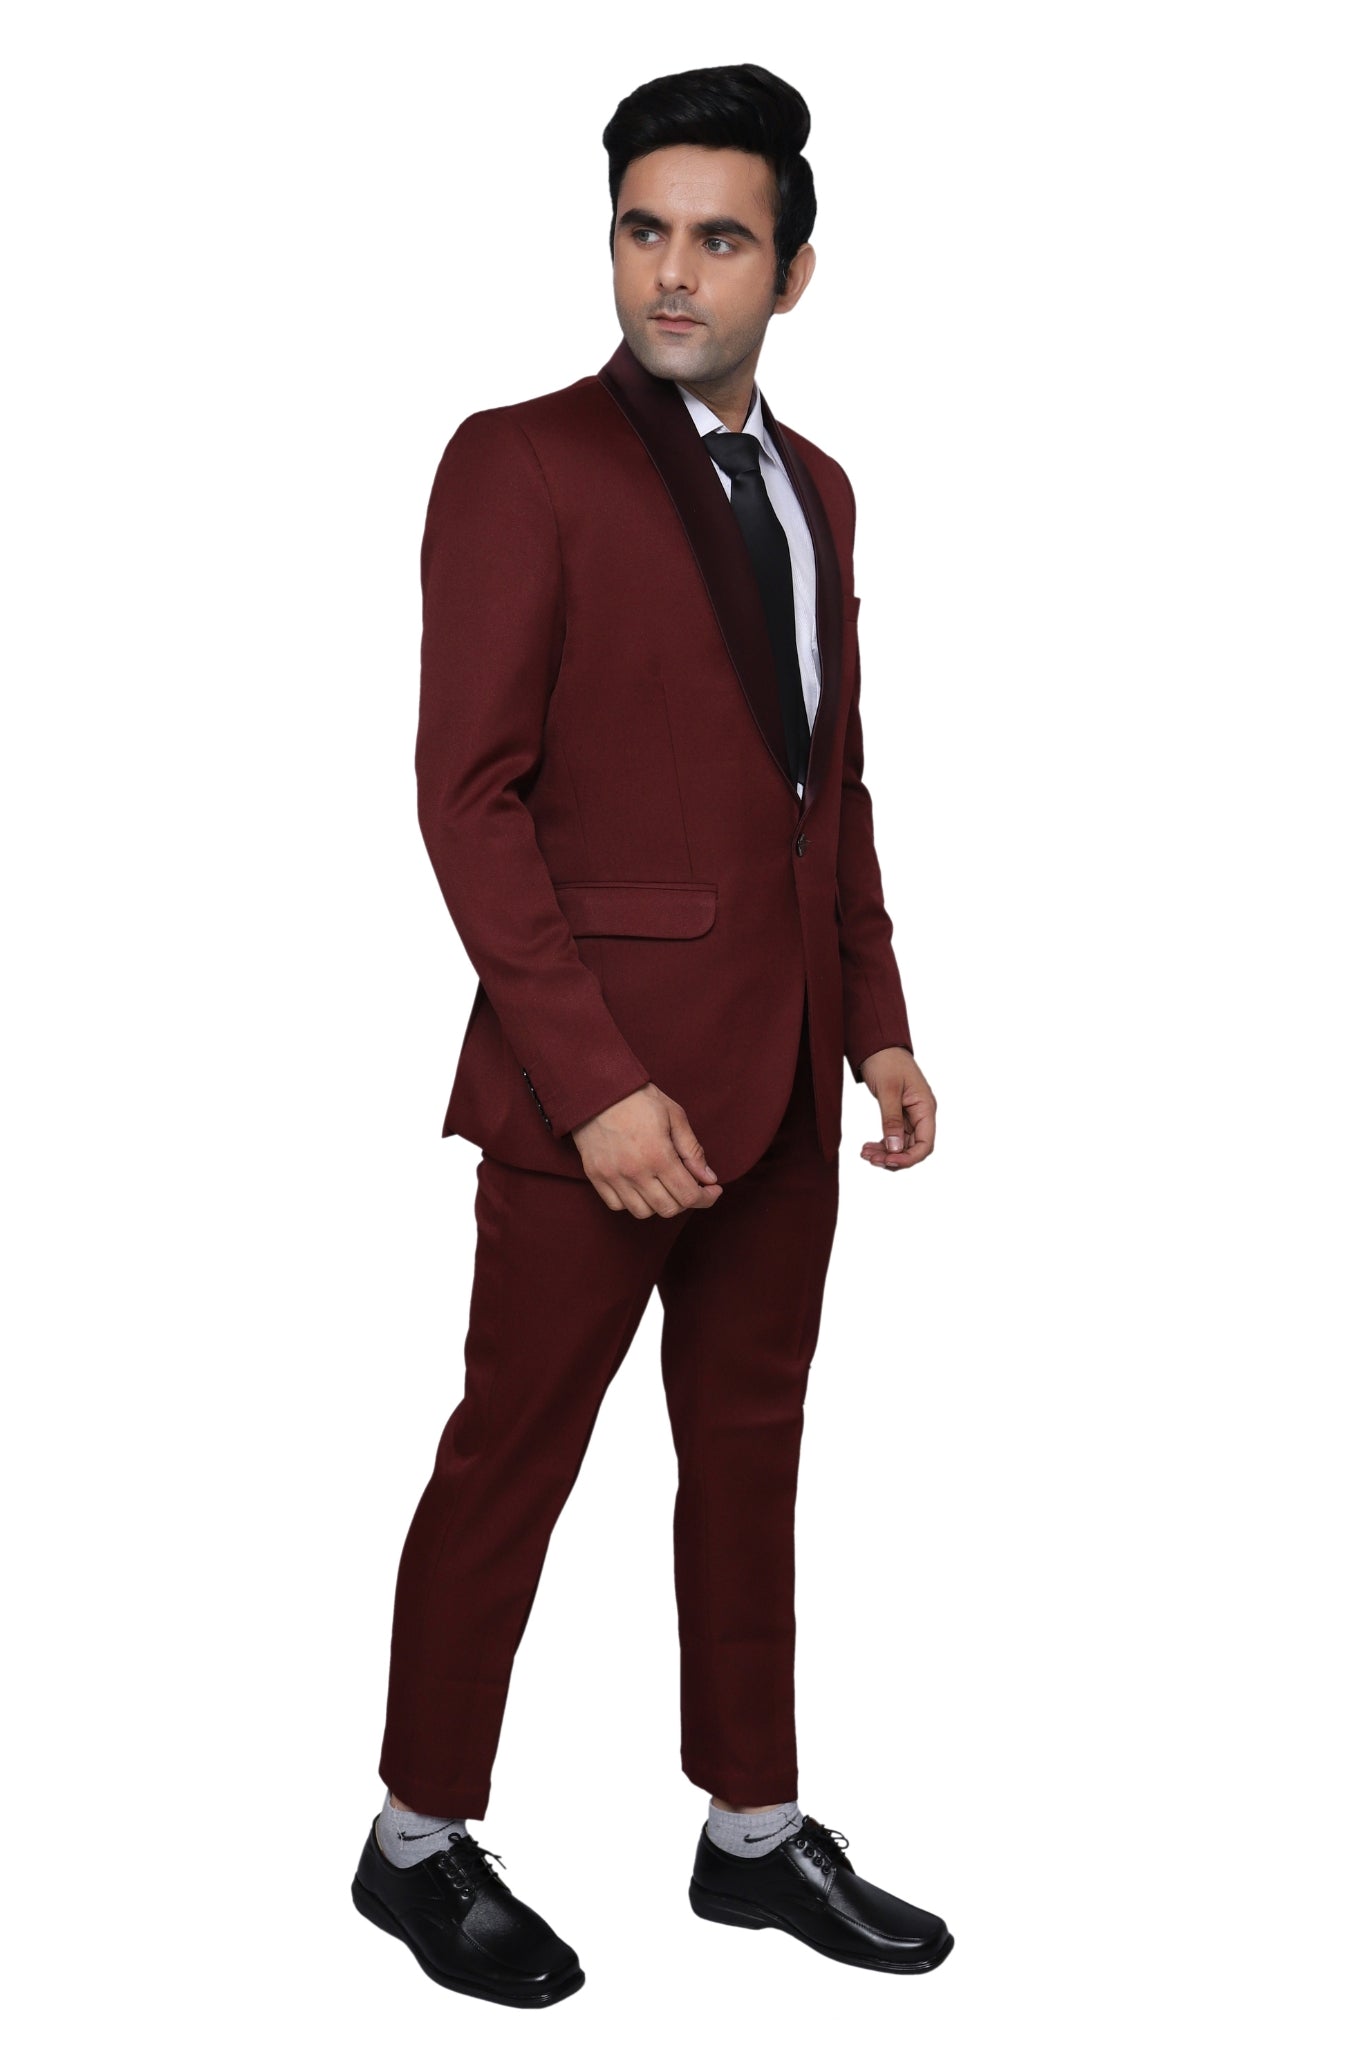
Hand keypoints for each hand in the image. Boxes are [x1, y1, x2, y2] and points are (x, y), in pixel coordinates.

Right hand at [572, 1083, 723, 1217]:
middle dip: (686, 1201)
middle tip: (689, 1185)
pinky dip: (632, 1202)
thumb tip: (708, 1178)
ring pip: (643, 1212)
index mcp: (658, 1155)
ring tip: (664, 1185)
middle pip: (668, 1209)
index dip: (707, 1197)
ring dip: (659, 1204)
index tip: (713, 1189)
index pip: (689, 1195)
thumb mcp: (675, 1115)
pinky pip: (617, 1205)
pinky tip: (640, 1186)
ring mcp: (612, 1176)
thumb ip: (692, 1150)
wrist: (597, 1089)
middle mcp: (635, 1171)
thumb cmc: (639, 1098)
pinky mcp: (595, 1176)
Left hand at [857, 1047, 935, 1170]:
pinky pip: (894, 1137)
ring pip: (902, 1145)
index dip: (908, 1158)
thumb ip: (891, 1120)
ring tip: (864, 1153)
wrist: (878, 1045)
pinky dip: (882, 1145)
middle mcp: (921, 1114)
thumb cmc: (886, 1061)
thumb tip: (894, 1149)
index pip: (925, 1144)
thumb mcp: (888, 1090)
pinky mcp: (899, 1114)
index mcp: (925, 1107)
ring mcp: (911, 1115)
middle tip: (870, 1159)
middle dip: (893, 1158)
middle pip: (913, 1148)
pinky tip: (867, 1147)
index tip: (887, 1161)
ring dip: (885, 1153)